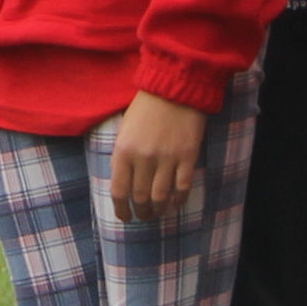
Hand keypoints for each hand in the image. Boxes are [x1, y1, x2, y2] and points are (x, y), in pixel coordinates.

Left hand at [108, 90, 210, 224]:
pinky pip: (182, 188)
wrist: (174, 88)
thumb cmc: (146, 108)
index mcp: (123, 151)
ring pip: (161, 198)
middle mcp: (143, 158)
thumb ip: (123, 157)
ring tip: (158, 213)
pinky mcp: (187, 157)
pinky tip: (175, 204)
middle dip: (141, 212)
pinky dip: (178, 200)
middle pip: (140, 198)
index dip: (121, 210)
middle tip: (143, 216)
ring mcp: (167, 159)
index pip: (119, 191)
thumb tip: (125, 185)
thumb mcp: (124, 131)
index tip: (125, 217)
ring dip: (158, 210)